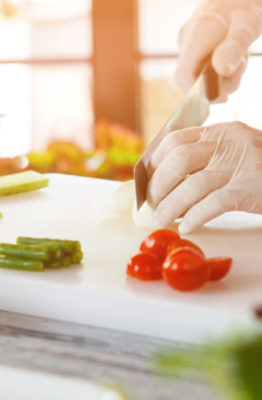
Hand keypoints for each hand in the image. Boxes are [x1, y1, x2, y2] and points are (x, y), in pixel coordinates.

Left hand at [147, 121, 261, 233]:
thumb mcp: (234, 155)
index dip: (154, 162)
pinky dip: (195, 217)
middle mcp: (231, 144)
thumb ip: (205, 161)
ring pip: (193, 185)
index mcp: (222, 132)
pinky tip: (187, 227)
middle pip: (179, 160)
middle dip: (158, 185)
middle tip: (150, 205)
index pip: (175, 140)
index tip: (145, 182)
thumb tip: (165, 181)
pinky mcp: (252, 189)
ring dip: (170, 206)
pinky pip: (213, 204)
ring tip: (159, 221)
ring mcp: (243, 165)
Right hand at [175, 0, 261, 102]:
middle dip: (216, 85)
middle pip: (191, 78)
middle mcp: (187, 39)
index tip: (222, 95)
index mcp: (197, 34)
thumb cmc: (246, 4)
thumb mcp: (247, 26)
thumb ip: (233, 48)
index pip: (184, 75)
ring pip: (199, 74)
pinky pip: (203, 67)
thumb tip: (220, 70)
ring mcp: (189, 42)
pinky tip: (234, 56)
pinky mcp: (195, 45)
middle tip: (240, 70)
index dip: (198, 92)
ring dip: (223, 77)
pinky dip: (221, 69)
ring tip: (241, 58)